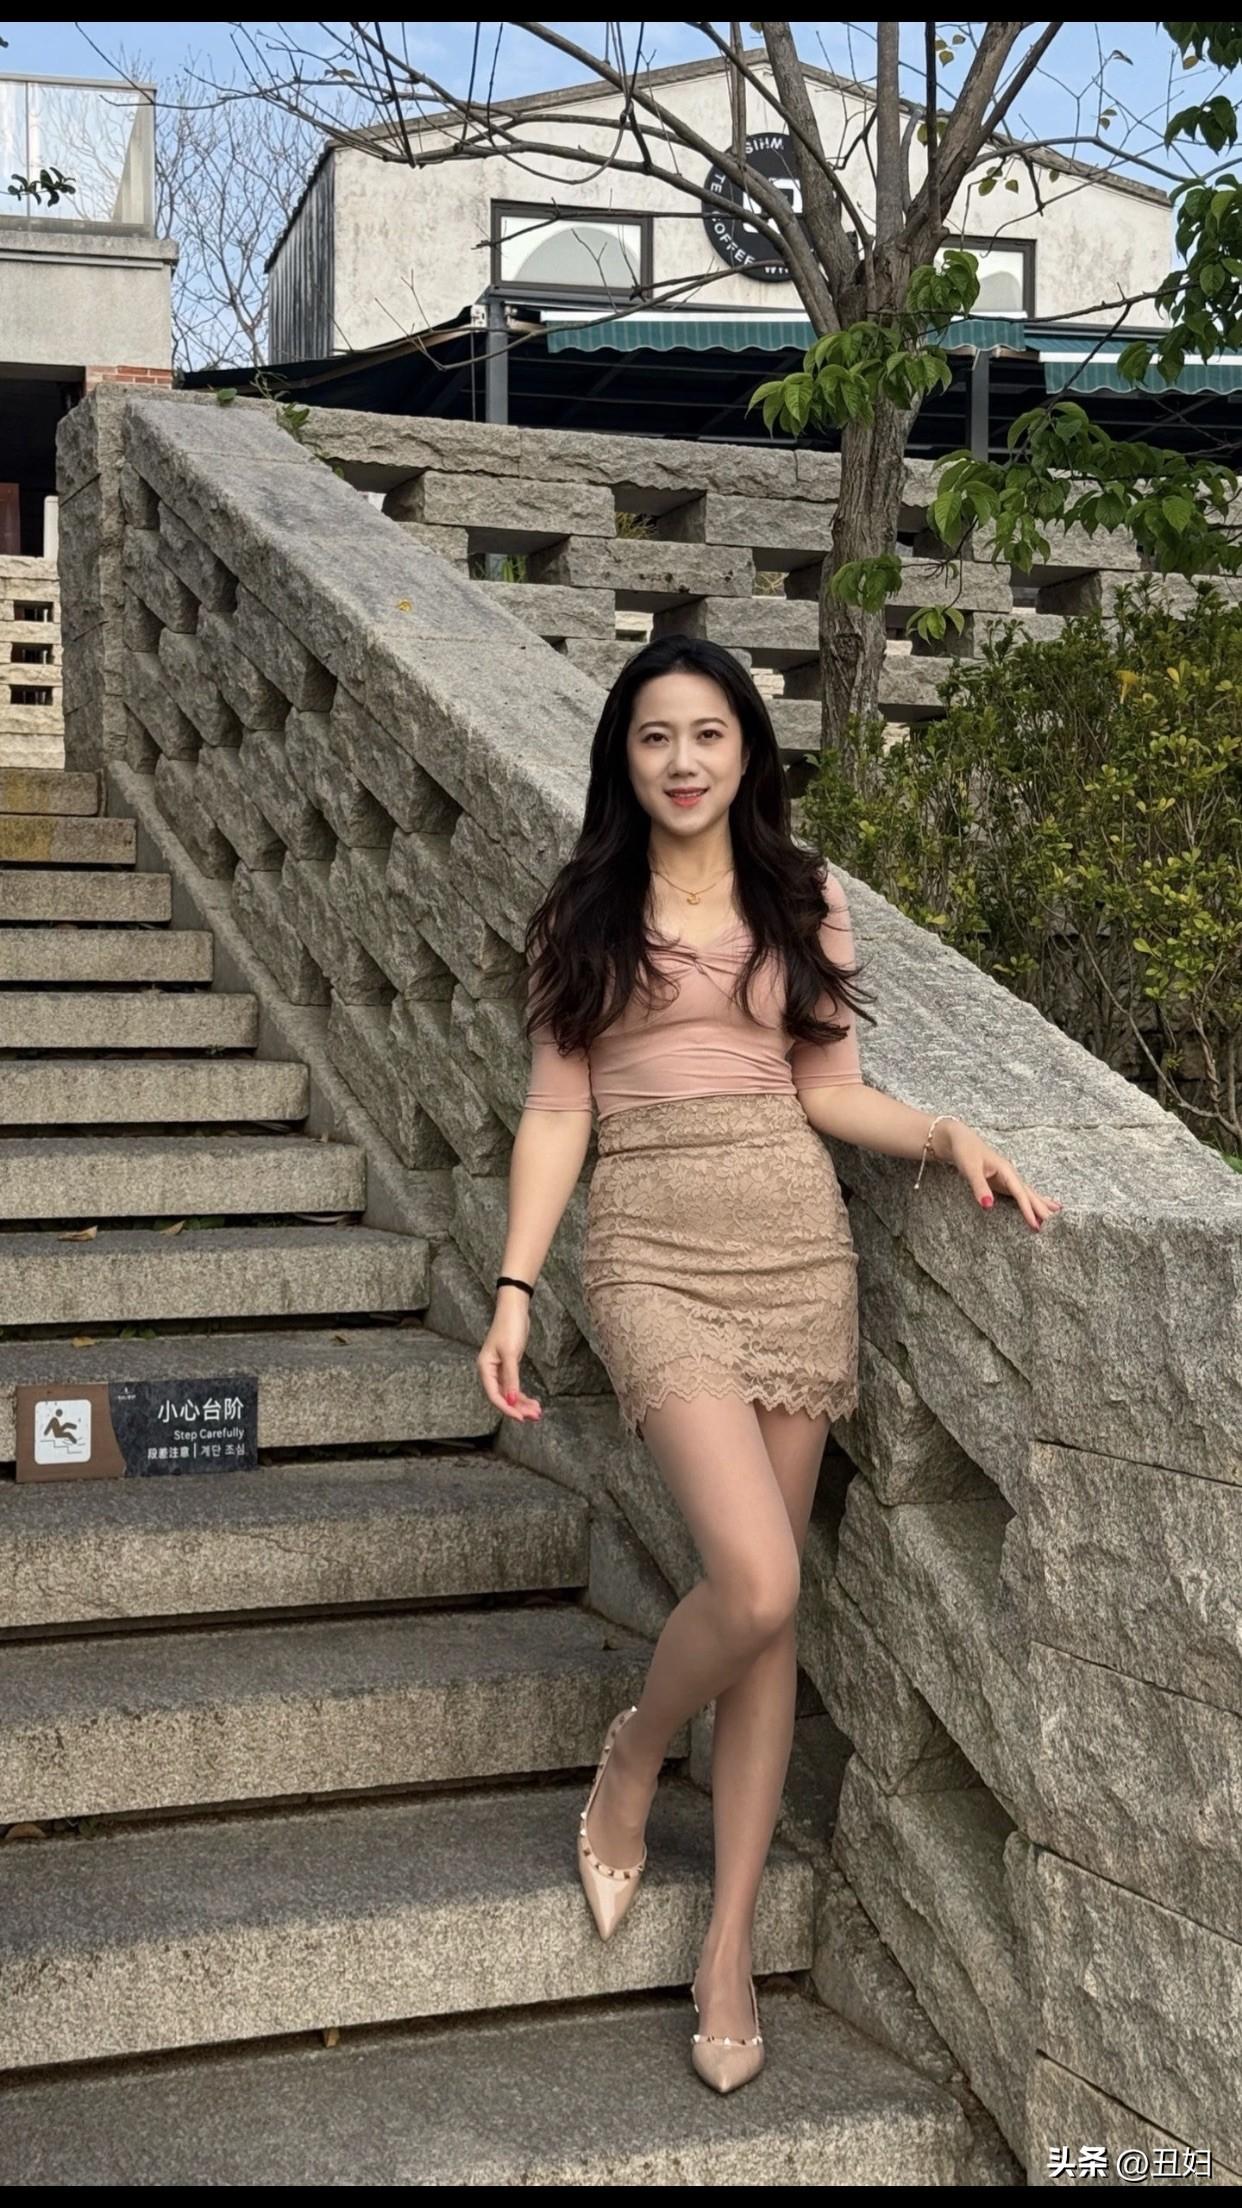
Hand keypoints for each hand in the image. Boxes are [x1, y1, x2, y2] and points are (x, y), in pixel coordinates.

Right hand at [476, 1288, 542, 1419]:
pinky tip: (533, 1402)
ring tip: (538, 1412)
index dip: (507, 1409)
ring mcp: (500, 1370)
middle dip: (518, 1408)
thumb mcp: (511, 1353)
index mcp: (485, 1368)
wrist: (515, 1309)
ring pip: (510, 1393)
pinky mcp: (510, 1367)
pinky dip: (523, 1395)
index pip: (494, 1396)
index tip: (521, 1417)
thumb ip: (511, 1378)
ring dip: (523, 1404)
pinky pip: (514, 1386)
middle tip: (535, 1416)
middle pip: (502, 1397)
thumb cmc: (509, 1327)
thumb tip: (512, 1400)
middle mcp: (490, 1371)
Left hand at [939, 1120, 1062, 1232]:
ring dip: (1041, 1203)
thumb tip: (988, 1206)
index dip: (1028, 1210)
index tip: (1037, 1224)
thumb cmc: (965, 1152)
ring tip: (1058, 1213)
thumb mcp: (970, 1169)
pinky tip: (1040, 1203)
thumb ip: (979, 1186)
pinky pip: (1020, 1194)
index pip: (1020, 1193)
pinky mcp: (1002, 1182)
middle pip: (1029, 1193)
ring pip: (1028, 1193)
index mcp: (1006, 1170)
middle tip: (1056, 1224)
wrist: (959, 1139)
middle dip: (1042, 1208)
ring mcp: (1007, 1178)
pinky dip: (1031, 1200)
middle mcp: (1010, 1174)